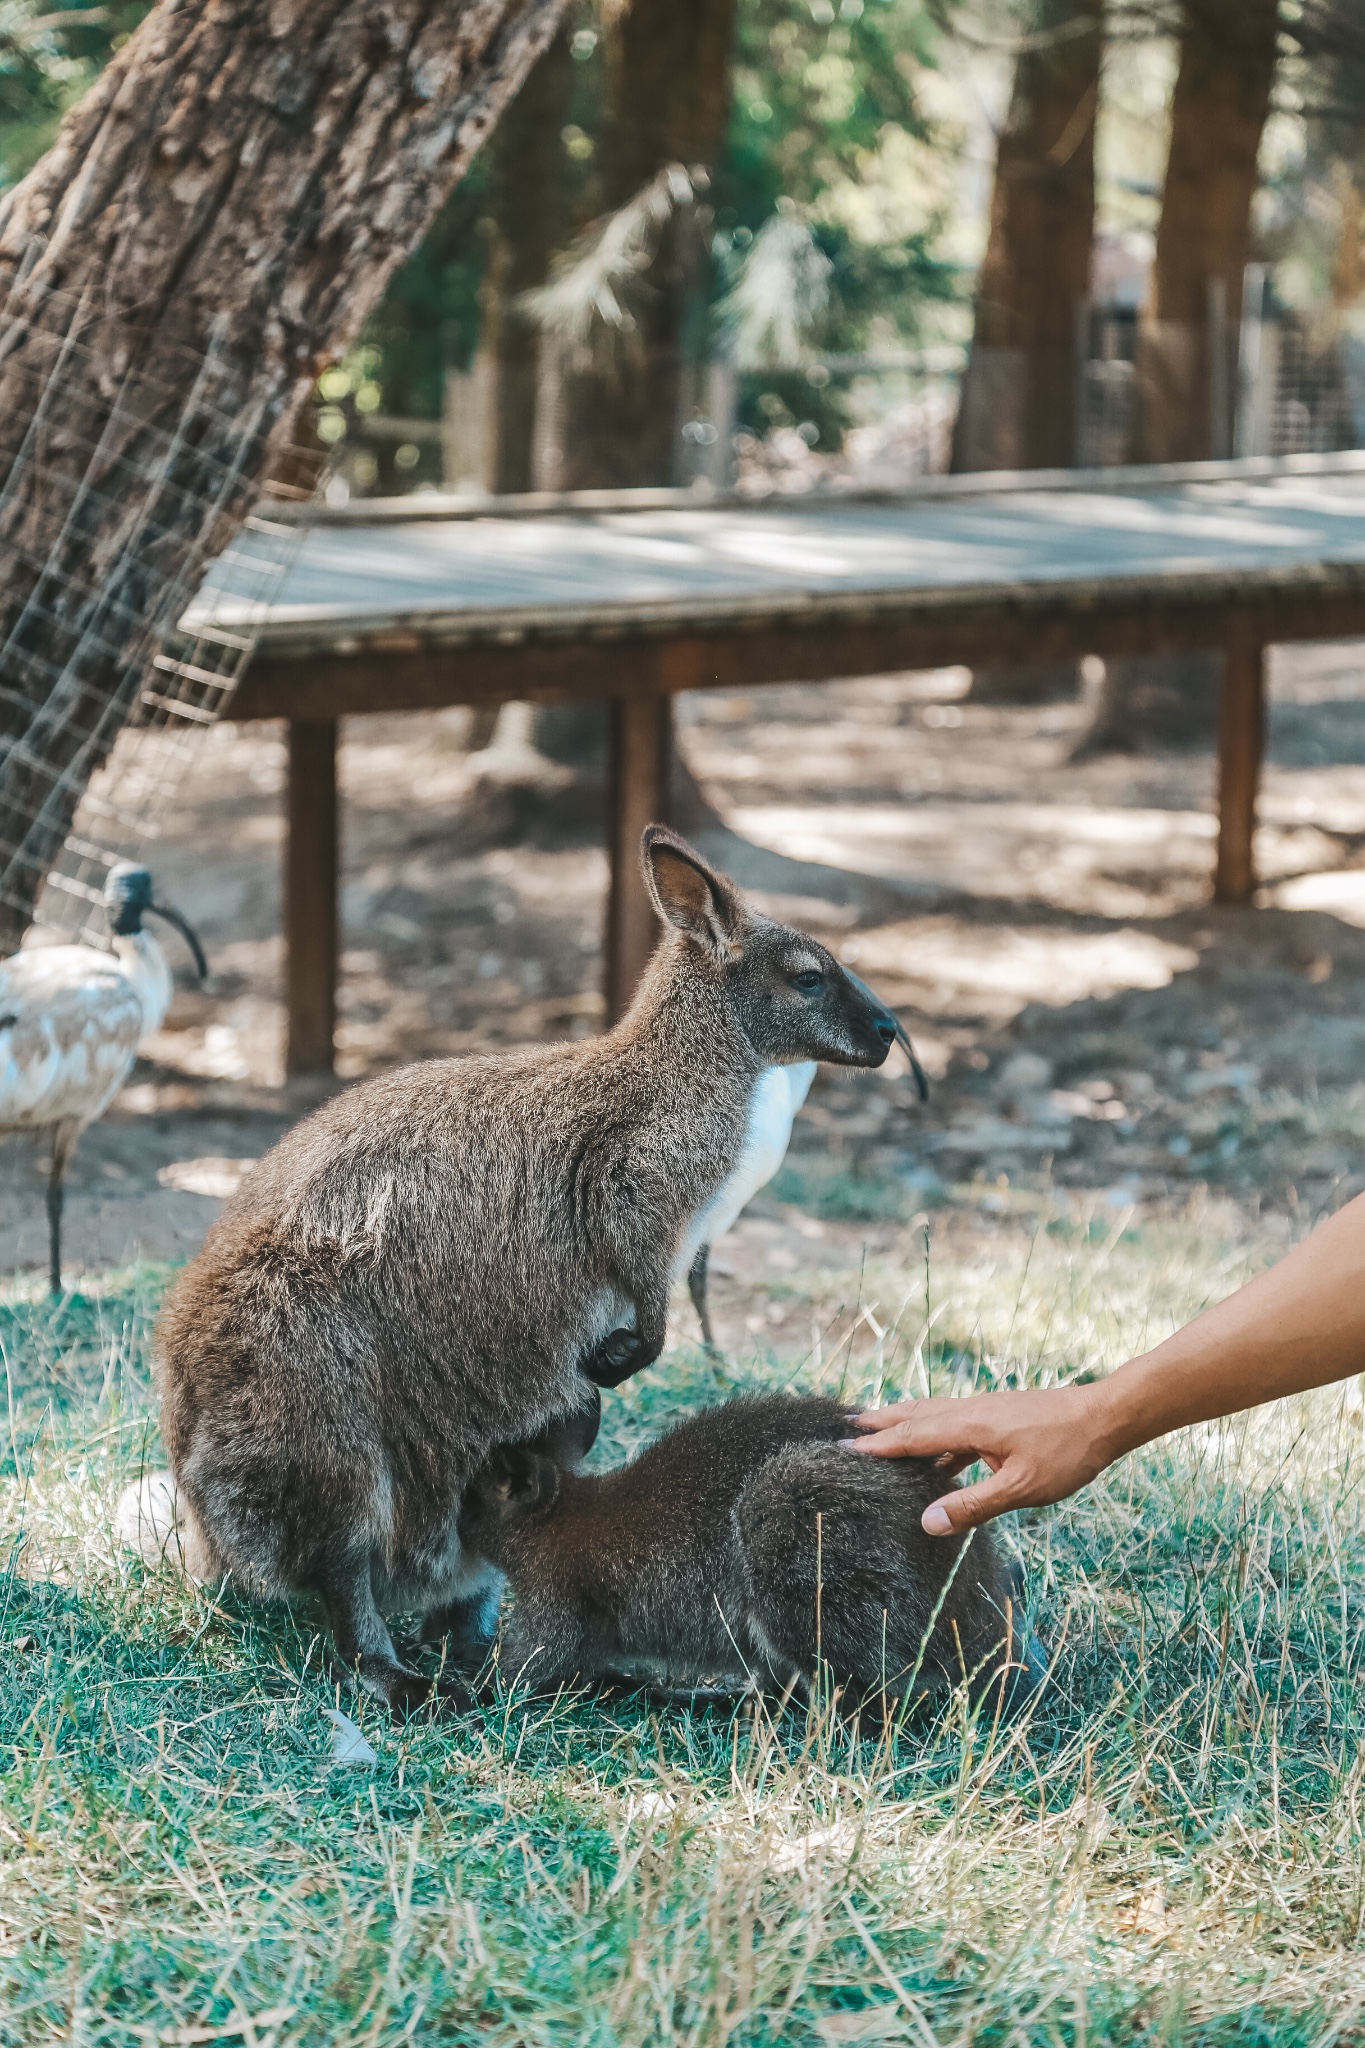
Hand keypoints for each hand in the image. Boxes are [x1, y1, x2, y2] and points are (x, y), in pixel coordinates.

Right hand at [845, 1381, 1115, 1533]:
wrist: (1104, 1417)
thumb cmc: (1066, 1452)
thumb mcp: (1021, 1488)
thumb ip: (973, 1505)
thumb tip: (927, 1522)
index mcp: (970, 1425)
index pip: (913, 1435)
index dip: (879, 1444)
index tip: (844, 1447)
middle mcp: (971, 1411)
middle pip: (915, 1415)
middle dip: (882, 1422)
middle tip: (848, 1426)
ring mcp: (985, 1411)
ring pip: (934, 1415)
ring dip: (905, 1424)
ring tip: (880, 1431)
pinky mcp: (999, 1417)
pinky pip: (954, 1424)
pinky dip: (934, 1434)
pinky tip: (937, 1456)